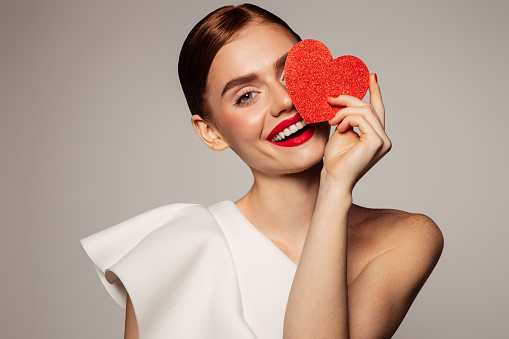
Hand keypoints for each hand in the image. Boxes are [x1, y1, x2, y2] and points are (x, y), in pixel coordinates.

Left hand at [322, 73, 390, 191]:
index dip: (375, 92)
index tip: (371, 76)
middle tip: (331, 98)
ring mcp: (383, 141)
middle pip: (369, 107)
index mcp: (376, 136)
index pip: (378, 110)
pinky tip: (339, 128)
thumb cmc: (335, 160)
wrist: (334, 178)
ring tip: (332, 120)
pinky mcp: (377, 142)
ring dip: (344, 111)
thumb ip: (347, 118)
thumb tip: (343, 100)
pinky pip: (361, 119)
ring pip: (365, 111)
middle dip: (349, 100)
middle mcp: (383, 138)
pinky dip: (347, 119)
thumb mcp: (341, 132)